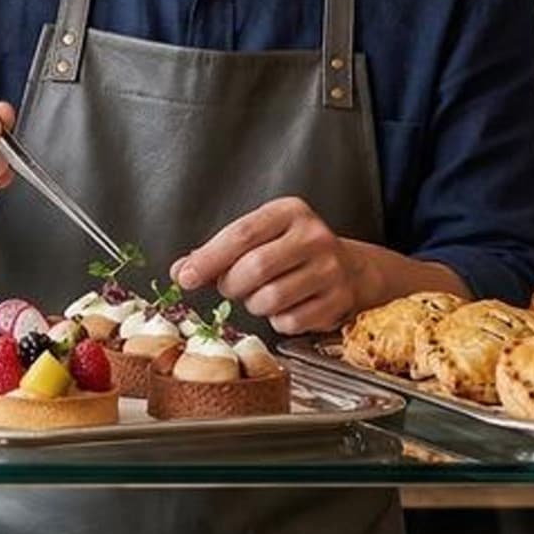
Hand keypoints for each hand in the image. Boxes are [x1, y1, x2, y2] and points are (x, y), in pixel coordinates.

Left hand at [172, 198, 370, 335]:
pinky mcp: (338, 301)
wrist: (352, 269)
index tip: (186, 277)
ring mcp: (330, 270)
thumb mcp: (260, 238)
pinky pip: (289, 321)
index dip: (209, 258)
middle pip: (254, 268)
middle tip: (231, 287)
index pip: (241, 234)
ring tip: (260, 295)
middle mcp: (314, 237)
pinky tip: (285, 307)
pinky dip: (277, 320)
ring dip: (254, 304)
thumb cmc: (293, 252)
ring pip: (270, 299)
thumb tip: (181, 270)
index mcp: (290, 212)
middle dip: (231, 285)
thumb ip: (219, 252)